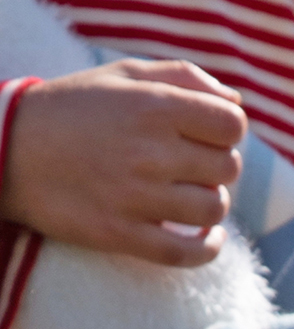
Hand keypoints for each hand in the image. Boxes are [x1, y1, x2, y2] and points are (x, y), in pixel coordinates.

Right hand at [0, 59, 246, 264]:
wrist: (7, 148)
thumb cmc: (73, 108)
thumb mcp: (122, 75)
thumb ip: (183, 78)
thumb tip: (236, 103)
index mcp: (152, 107)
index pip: (232, 126)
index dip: (226, 132)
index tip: (205, 136)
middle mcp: (149, 151)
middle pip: (227, 168)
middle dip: (216, 165)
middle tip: (189, 165)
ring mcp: (136, 197)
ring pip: (213, 209)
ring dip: (209, 203)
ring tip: (186, 193)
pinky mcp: (122, 234)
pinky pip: (189, 253)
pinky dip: (208, 248)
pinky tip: (206, 237)